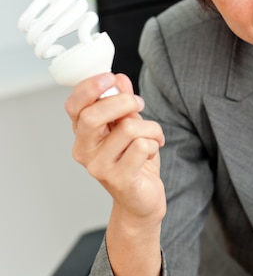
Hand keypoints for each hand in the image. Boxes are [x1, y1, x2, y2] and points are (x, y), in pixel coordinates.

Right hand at [65, 72, 165, 222]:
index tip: (110, 77)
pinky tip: (152, 152)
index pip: (74, 106)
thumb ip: (122, 103)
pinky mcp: (119, 179)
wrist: (142, 198)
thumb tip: (119, 79)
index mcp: (83, 133)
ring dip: (151, 127)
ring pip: (128, 129)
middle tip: (139, 105)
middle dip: (124, 102)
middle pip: (93, 116)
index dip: (90, 87)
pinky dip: (154, 143)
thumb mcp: (128, 124)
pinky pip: (142, 146)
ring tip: (154, 136)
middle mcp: (85, 150)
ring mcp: (99, 167)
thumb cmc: (134, 159)